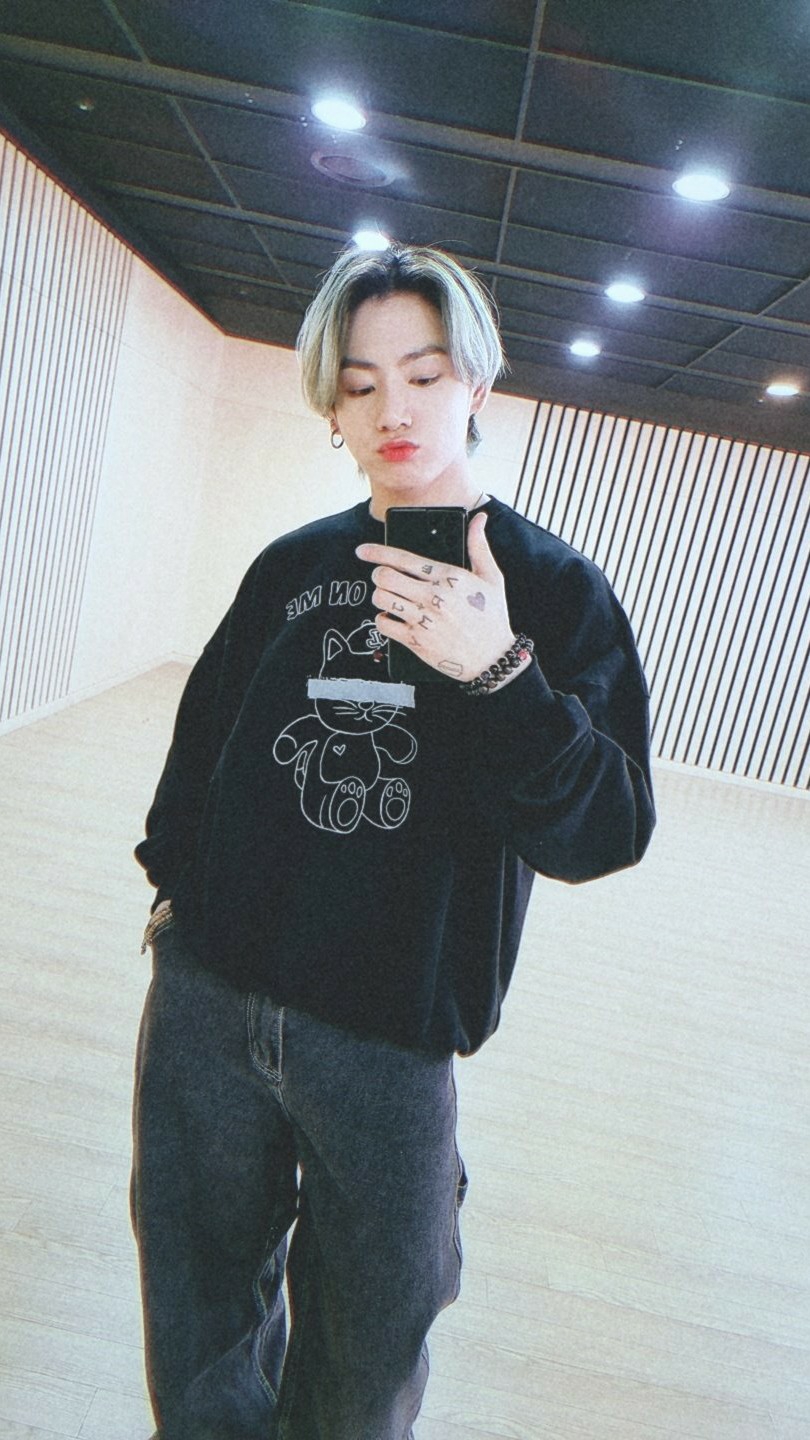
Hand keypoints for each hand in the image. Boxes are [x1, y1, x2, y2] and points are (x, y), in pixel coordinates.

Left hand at [356, 512, 515, 681]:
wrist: (493, 657)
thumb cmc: (492, 617)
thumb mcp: (491, 578)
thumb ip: (479, 546)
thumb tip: (479, 519)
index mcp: (448, 577)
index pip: (404, 558)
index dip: (377, 552)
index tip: (362, 551)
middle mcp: (433, 596)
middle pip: (384, 577)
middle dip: (379, 575)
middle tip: (383, 578)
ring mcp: (423, 619)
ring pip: (381, 598)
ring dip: (380, 596)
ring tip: (390, 598)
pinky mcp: (416, 641)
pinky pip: (383, 624)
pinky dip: (382, 619)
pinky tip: (393, 617)